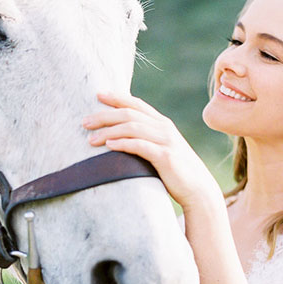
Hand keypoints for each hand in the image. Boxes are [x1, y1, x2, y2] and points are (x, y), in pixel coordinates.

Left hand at [83, 92, 222, 211]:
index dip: (116, 97)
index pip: (136, 103)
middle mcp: (164, 128)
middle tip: (84, 122)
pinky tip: (108, 146)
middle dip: (104, 116)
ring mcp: (166, 141)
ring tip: (90, 139)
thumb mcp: (161, 149)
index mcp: (162, 123)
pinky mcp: (165, 157)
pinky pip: (140, 146)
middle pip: (129, 114)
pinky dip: (122, 143)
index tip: (97, 94)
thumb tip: (119, 137)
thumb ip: (145, 139)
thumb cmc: (175, 171)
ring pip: (132, 128)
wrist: (198, 189)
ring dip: (108, 132)